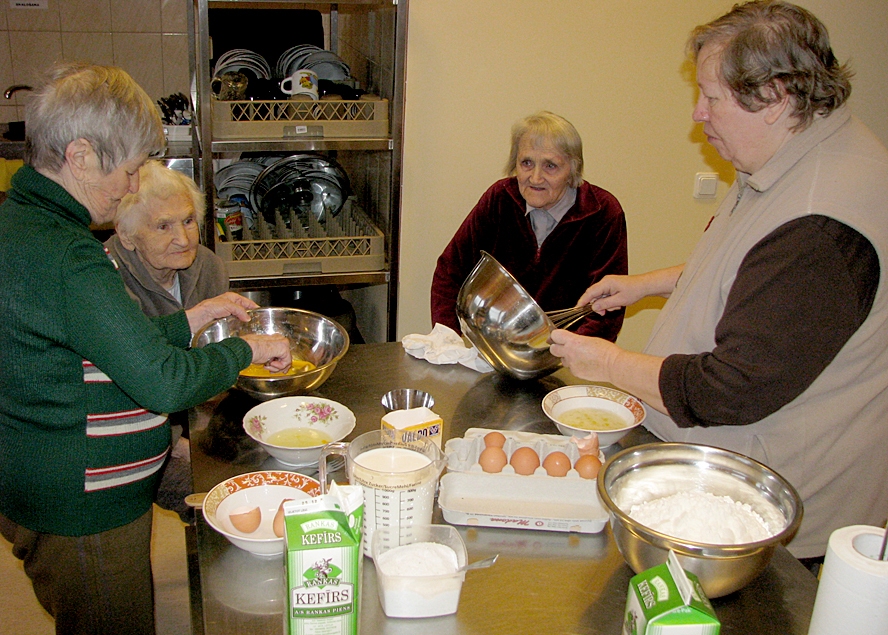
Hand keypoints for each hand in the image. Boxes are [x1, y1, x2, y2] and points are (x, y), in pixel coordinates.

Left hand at [186, 292, 258, 332]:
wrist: (196, 320)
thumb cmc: (207, 309)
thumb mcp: (227, 305)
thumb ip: (240, 310)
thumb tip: (248, 317)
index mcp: (230, 297)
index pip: (246, 301)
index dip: (253, 306)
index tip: (260, 311)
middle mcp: (228, 305)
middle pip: (243, 310)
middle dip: (249, 314)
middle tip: (256, 320)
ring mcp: (226, 314)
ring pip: (238, 317)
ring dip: (243, 321)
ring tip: (249, 326)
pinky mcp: (222, 322)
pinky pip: (233, 324)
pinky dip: (237, 326)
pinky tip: (239, 330)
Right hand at [240, 333, 292, 372]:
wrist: (248, 348)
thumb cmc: (250, 350)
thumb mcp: (262, 354)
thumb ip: (269, 356)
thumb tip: (271, 363)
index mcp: (274, 339)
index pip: (282, 353)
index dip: (280, 363)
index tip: (274, 369)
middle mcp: (280, 339)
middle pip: (285, 357)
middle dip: (279, 367)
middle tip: (271, 371)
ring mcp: (283, 343)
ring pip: (286, 361)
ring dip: (276, 368)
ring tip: (267, 366)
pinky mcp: (284, 348)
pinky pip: (286, 362)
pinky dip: (278, 366)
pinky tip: (271, 364)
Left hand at [550, 329, 667, 413]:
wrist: (613, 366)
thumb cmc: (606, 351)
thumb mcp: (590, 339)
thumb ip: (576, 339)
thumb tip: (570, 340)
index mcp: (573, 342)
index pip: (555, 335)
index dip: (556, 335)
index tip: (558, 336)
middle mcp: (569, 353)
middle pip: (553, 349)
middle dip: (557, 347)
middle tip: (564, 347)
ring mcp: (571, 364)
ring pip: (562, 360)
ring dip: (567, 358)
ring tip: (579, 356)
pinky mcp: (575, 373)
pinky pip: (570, 368)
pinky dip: (575, 366)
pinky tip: (584, 364)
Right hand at [577, 275, 640, 314]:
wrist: (644, 285)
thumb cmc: (634, 291)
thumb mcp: (619, 301)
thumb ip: (605, 304)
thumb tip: (593, 307)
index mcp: (606, 283)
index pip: (590, 293)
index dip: (582, 301)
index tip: (577, 309)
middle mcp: (605, 281)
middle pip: (593, 295)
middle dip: (597, 305)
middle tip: (603, 313)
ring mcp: (608, 283)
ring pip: (599, 296)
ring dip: (604, 304)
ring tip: (615, 307)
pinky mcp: (611, 286)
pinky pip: (604, 295)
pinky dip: (608, 301)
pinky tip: (616, 304)